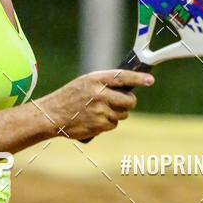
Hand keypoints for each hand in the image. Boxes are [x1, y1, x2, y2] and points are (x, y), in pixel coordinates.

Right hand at [39, 69, 154, 139]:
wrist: (52, 115)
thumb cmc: (71, 96)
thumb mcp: (86, 82)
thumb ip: (105, 83)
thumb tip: (128, 87)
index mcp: (95, 79)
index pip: (122, 77)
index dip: (138, 78)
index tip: (150, 80)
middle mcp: (98, 94)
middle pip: (129, 100)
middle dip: (129, 102)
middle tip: (125, 102)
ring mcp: (99, 111)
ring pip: (122, 114)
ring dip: (116, 114)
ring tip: (100, 110)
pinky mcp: (98, 125)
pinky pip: (113, 125)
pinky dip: (107, 123)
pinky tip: (95, 119)